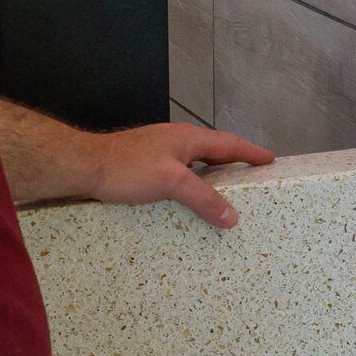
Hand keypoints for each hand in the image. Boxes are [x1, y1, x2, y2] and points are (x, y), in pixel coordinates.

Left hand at [82, 123, 274, 228]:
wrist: (84, 165)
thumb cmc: (127, 168)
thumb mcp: (171, 183)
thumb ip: (203, 199)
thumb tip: (232, 216)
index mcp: (188, 138)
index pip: (229, 144)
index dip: (251, 152)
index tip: (271, 159)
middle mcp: (177, 139)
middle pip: (215, 148)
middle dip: (235, 160)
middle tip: (252, 173)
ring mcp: (160, 149)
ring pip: (196, 158)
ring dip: (213, 170)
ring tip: (225, 187)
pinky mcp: (146, 161)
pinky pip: (180, 167)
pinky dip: (193, 178)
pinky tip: (187, 193)